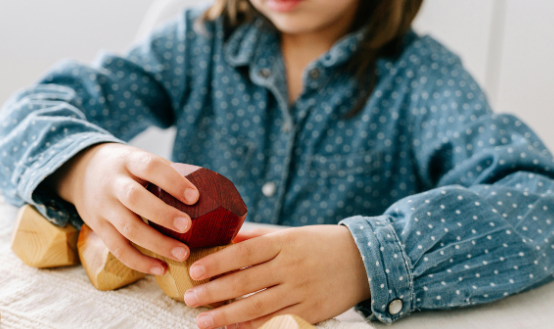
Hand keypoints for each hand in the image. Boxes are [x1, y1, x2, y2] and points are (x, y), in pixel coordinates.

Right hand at [52, 143, 199, 274]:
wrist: (82, 171)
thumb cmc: (127, 168)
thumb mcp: (140, 159)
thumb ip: (166, 173)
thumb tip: (209, 192)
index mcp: (129, 161)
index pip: (150, 167)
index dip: (173, 182)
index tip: (195, 196)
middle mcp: (113, 183)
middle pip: (135, 199)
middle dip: (163, 215)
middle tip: (188, 226)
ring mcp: (104, 206)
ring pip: (128, 228)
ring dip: (157, 244)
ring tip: (183, 254)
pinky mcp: (98, 227)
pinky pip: (118, 248)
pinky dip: (139, 262)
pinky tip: (161, 268)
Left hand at [182, 225, 370, 328]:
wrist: (364, 261)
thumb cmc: (322, 243)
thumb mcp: (293, 233)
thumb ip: (260, 238)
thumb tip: (228, 240)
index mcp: (285, 243)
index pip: (245, 253)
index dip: (218, 263)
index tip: (195, 270)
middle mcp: (291, 267)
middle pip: (245, 282)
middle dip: (213, 292)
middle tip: (189, 298)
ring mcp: (301, 291)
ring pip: (257, 306)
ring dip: (226, 315)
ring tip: (202, 320)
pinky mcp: (311, 312)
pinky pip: (276, 321)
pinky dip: (252, 326)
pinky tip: (232, 328)